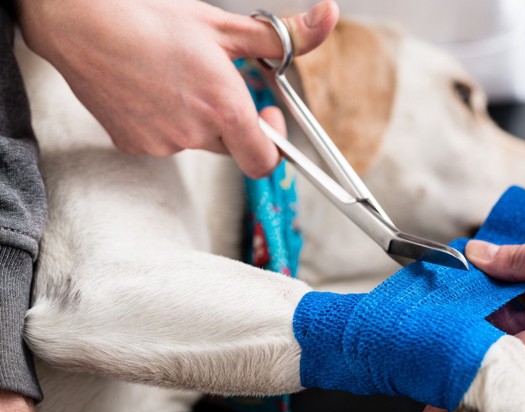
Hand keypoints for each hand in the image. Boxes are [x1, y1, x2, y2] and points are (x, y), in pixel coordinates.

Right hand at [15, 0, 338, 177]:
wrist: (80, 22)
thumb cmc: (150, 19)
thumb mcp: (224, 26)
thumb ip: (281, 36)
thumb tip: (326, 19)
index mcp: (224, 110)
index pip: (265, 162)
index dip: (273, 144)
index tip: (268, 116)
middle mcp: (195, 135)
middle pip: (232, 146)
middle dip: (233, 121)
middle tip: (216, 84)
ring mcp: (161, 144)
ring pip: (197, 142)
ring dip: (197, 119)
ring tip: (175, 78)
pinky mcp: (133, 145)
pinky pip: (164, 141)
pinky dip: (166, 121)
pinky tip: (150, 89)